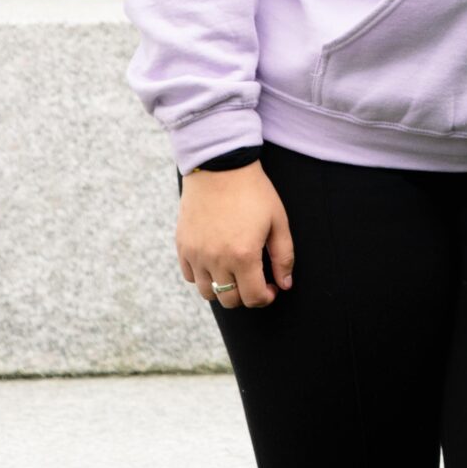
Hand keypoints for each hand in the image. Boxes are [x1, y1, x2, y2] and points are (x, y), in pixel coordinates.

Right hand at [176, 162, 294, 307]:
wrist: (220, 168)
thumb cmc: (254, 193)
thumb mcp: (278, 222)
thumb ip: (283, 257)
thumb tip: (284, 285)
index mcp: (243, 255)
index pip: (253, 298)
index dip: (266, 298)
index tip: (272, 288)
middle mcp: (216, 260)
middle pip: (229, 300)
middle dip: (246, 296)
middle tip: (256, 280)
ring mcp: (195, 254)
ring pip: (207, 293)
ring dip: (224, 289)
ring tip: (236, 272)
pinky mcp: (182, 246)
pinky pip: (189, 276)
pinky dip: (203, 276)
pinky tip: (216, 262)